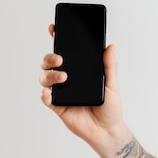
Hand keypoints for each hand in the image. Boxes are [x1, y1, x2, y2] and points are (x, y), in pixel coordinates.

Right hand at [39, 24, 126, 149]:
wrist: (107, 130)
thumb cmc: (110, 106)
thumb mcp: (113, 84)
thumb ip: (110, 66)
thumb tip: (110, 46)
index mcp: (80, 70)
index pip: (67, 52)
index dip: (58, 39)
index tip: (54, 28)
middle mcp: (68, 78)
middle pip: (50, 63)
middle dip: (50, 57)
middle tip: (60, 59)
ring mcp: (61, 91)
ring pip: (45, 78)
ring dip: (49, 75)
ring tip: (63, 77)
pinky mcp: (57, 106)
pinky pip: (46, 98)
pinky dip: (45, 94)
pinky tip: (49, 92)